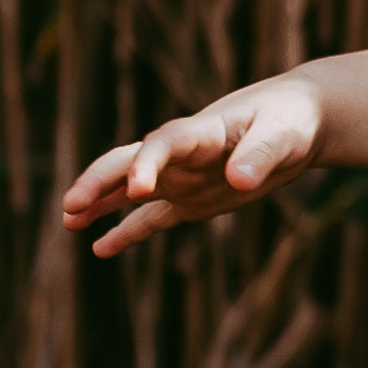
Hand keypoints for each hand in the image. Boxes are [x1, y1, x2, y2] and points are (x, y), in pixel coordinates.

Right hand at [61, 75, 325, 256]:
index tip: (135, 191)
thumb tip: (239, 180)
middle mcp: (182, 155)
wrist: (298, 120)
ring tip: (68, 222)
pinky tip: (100, 248)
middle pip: (129, 163)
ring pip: (130, 191)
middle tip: (71, 206)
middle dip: (99, 183)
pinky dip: (129, 232)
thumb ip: (262, 155)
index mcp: (201, 131)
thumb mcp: (284, 134)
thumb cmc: (292, 119)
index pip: (163, 144)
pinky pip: (154, 218)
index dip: (146, 164)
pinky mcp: (194, 200)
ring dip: (100, 204)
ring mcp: (183, 178)